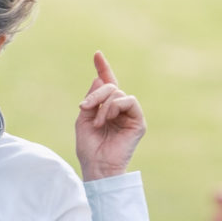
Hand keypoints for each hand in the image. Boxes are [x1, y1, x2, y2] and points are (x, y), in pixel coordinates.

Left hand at [75, 51, 145, 180]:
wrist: (97, 166)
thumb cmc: (89, 148)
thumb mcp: (83, 119)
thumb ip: (91, 99)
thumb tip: (99, 80)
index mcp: (106, 109)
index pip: (107, 84)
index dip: (103, 68)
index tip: (97, 54)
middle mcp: (120, 110)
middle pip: (110, 87)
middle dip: (95, 94)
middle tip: (84, 107)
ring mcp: (130, 115)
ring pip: (118, 93)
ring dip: (103, 105)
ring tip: (97, 122)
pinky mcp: (138, 122)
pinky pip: (129, 101)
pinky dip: (114, 107)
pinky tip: (107, 119)